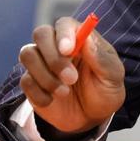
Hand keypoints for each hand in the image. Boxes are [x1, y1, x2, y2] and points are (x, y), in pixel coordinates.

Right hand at [18, 17, 125, 134]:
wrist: (92, 116)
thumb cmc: (105, 90)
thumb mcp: (113, 77)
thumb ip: (102, 58)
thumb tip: (88, 38)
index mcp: (80, 39)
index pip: (65, 24)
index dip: (64, 34)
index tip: (68, 50)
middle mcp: (57, 47)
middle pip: (41, 34)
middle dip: (53, 56)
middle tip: (71, 78)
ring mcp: (42, 63)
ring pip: (28, 55)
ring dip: (46, 76)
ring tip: (65, 92)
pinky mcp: (31, 82)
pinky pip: (25, 81)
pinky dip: (40, 94)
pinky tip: (53, 100)